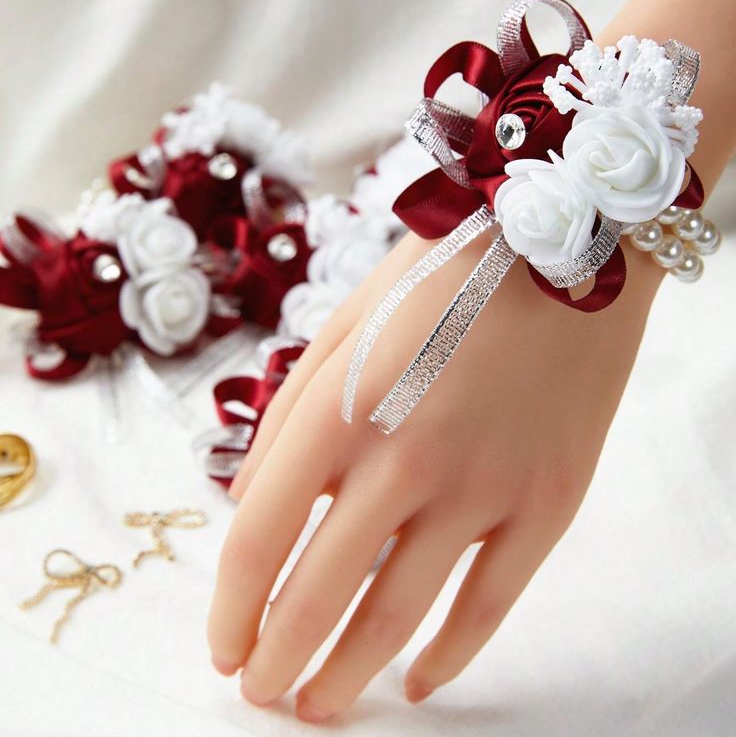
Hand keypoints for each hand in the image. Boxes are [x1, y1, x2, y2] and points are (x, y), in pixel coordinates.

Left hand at [207, 229, 660, 721]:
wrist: (566, 248)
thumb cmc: (444, 277)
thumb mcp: (344, 323)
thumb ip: (288, 415)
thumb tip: (249, 505)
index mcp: (339, 409)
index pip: (257, 538)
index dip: (230, 607)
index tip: (222, 645)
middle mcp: (404, 460)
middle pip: (318, 596)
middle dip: (276, 661)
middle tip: (261, 692)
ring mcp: (481, 489)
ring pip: (398, 618)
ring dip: (346, 676)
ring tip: (317, 707)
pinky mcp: (545, 505)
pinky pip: (488, 606)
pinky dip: (448, 658)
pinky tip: (417, 683)